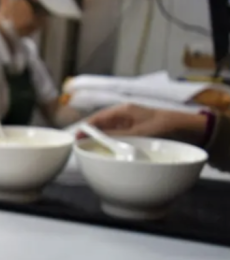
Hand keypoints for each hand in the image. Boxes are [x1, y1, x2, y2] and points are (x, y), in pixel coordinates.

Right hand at [85, 104, 206, 141]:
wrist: (185, 128)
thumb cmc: (162, 127)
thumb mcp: (137, 133)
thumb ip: (116, 136)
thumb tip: (95, 139)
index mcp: (123, 110)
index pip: (97, 118)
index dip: (85, 127)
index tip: (74, 137)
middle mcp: (123, 114)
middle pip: (100, 123)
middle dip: (89, 133)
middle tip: (77, 145)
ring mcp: (128, 122)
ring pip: (107, 130)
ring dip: (98, 138)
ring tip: (87, 149)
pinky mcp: (133, 130)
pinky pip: (116, 135)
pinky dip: (108, 141)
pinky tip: (104, 149)